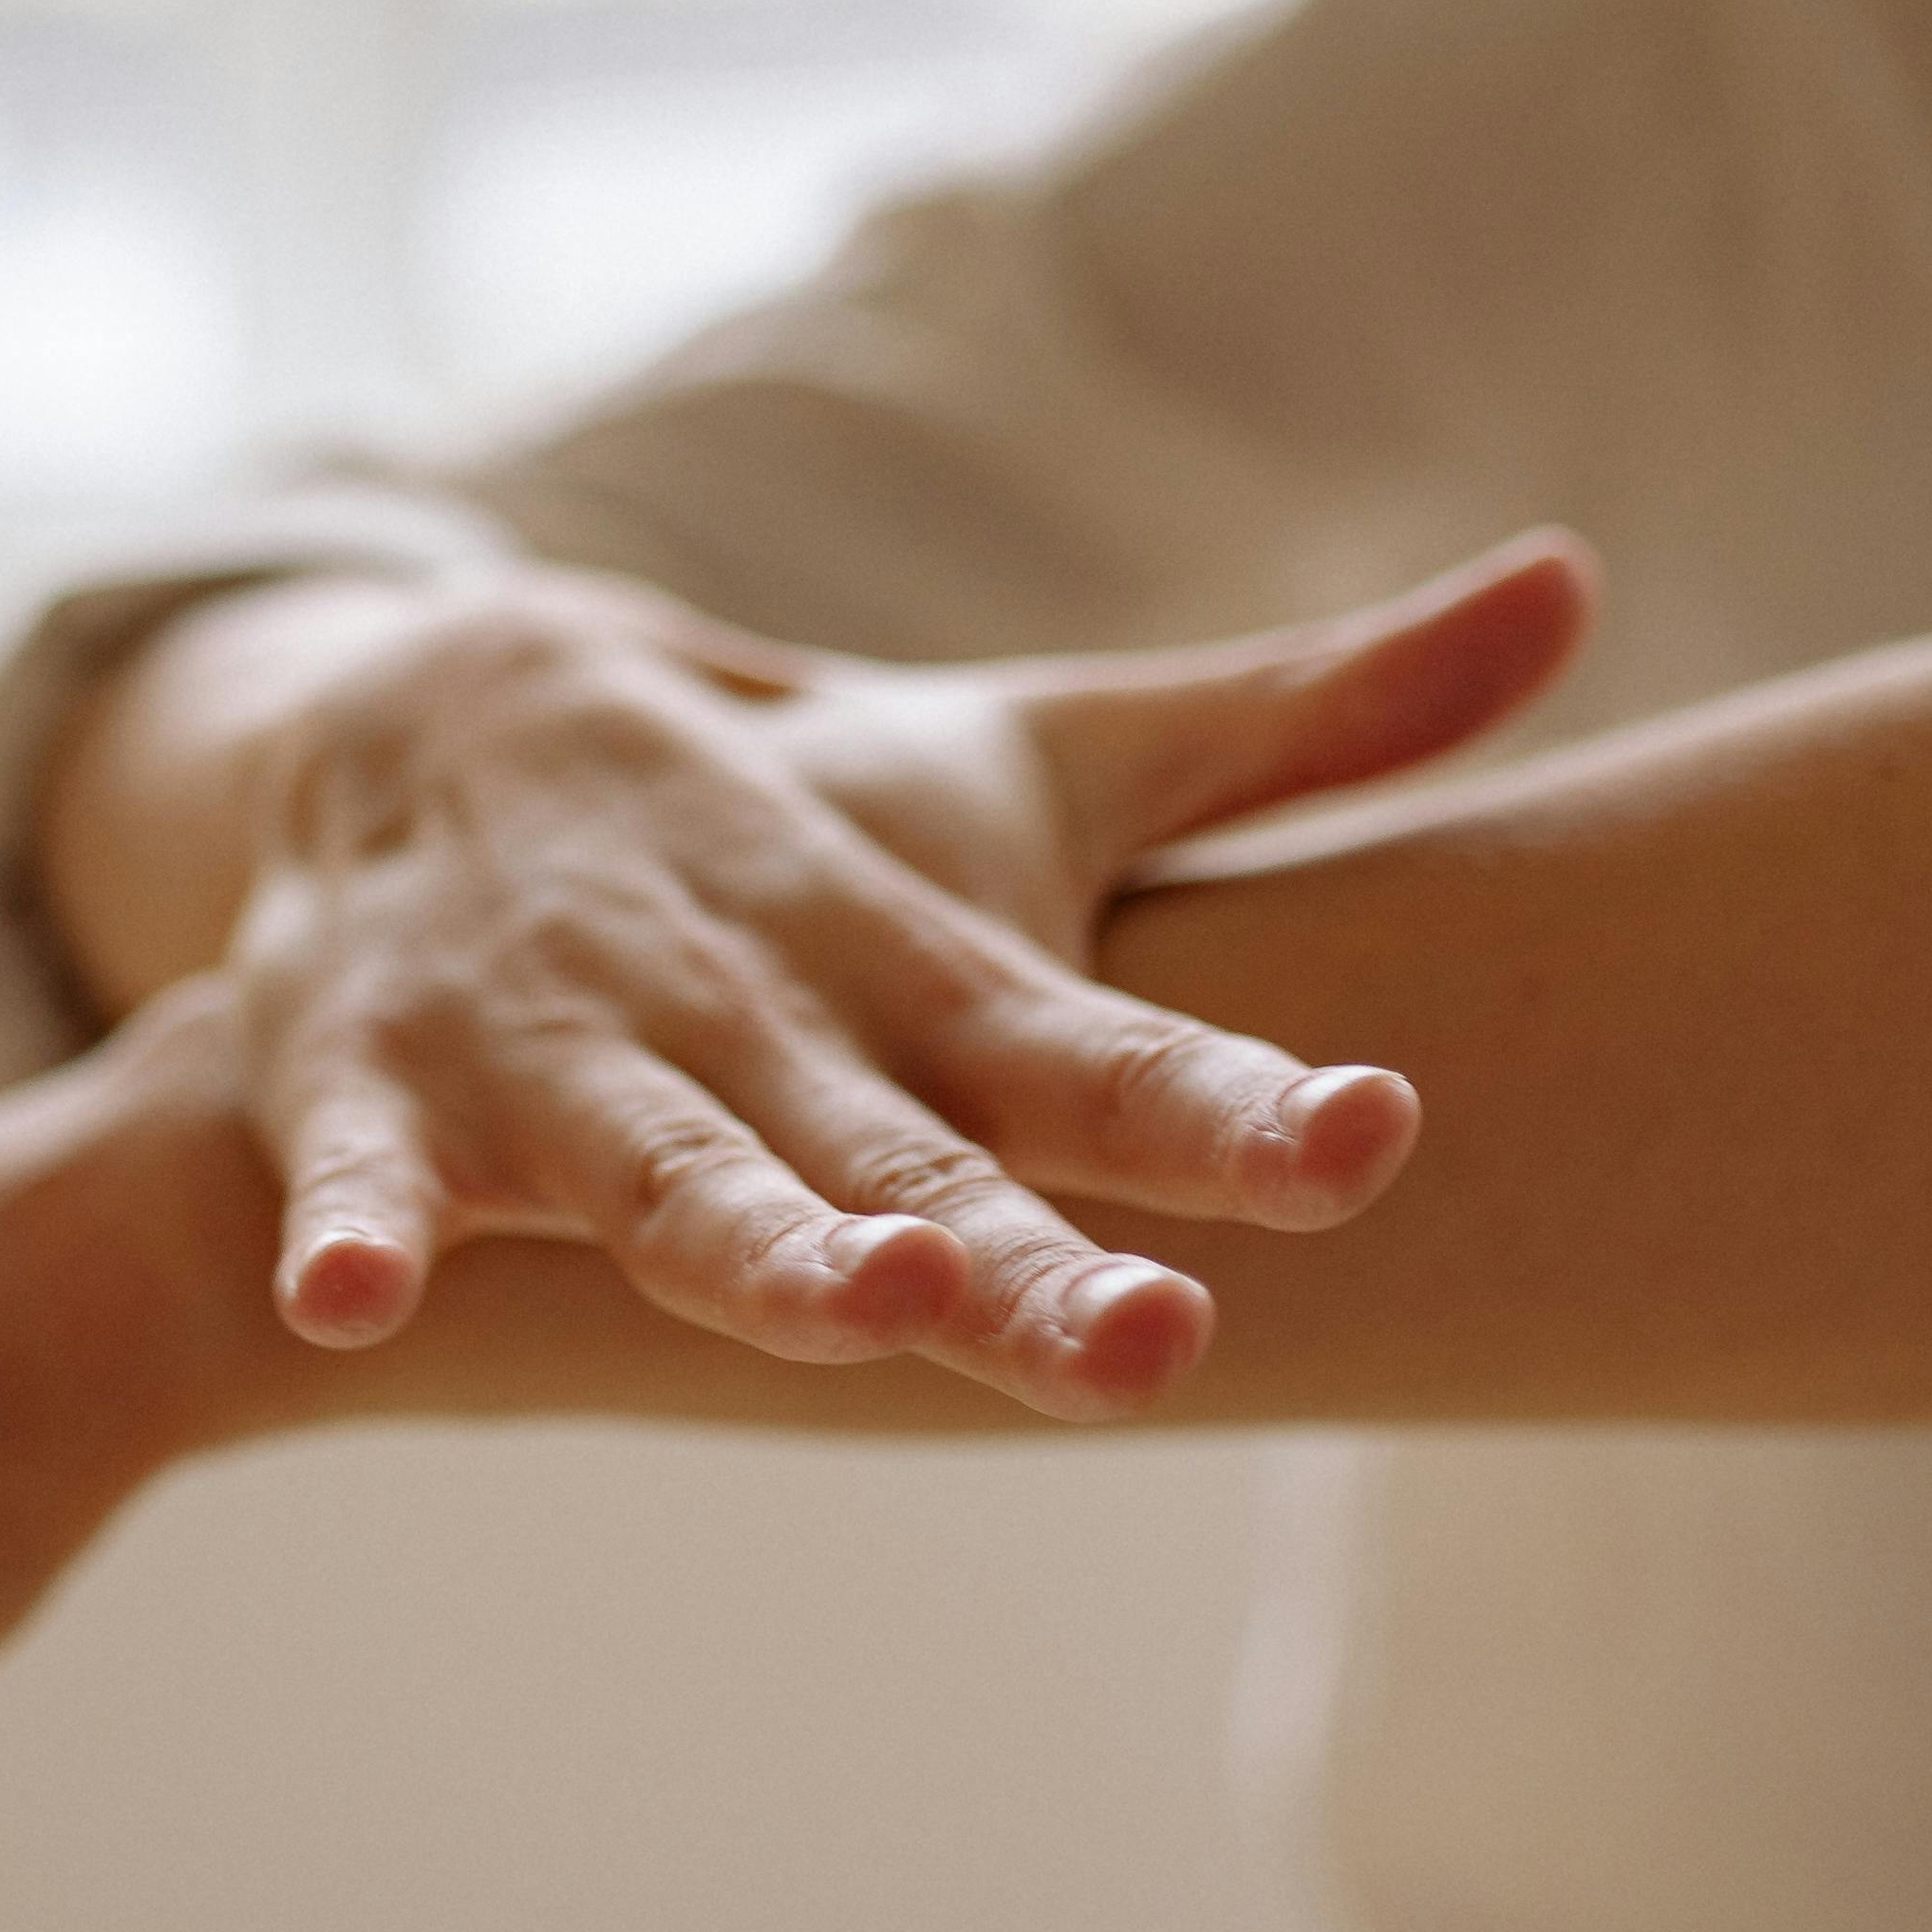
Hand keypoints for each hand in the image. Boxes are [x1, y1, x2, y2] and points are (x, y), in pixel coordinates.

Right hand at [201, 535, 1593, 1417]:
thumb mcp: (1041, 763)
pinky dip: (358, 1226)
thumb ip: (1303, 726)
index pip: (1105, 1046)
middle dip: (1012, 1252)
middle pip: (906, 1152)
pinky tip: (357, 1302)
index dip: (1231, 1103)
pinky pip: (369, 1169)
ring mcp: (567, 1042)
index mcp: (926, 960)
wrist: (437, 711)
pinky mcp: (388, 1076)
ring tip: (856, 1302)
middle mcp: (762, 1004)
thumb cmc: (809, 819)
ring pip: (667, 1167)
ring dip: (751, 1237)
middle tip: (1151, 1348)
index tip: (1371, 1136)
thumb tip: (1574, 583)